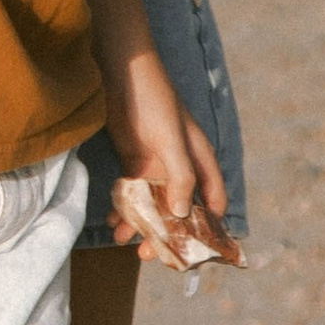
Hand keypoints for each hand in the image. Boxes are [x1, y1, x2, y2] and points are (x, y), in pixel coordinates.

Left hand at [103, 53, 228, 261]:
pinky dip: (124, 210)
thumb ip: (180, 176)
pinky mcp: (133, 161)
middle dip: (169, 233)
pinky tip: (112, 222)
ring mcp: (156, 165)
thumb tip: (182, 214)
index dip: (208, 227)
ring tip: (125, 241)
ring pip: (154, 205)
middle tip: (151, 253)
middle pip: (181, 209)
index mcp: (199, 159)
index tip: (195, 252)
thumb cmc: (153, 98)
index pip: (213, 200)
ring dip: (142, 225)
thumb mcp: (171, 138)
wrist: (120, 71)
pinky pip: (132, 194)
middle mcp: (180, 167)